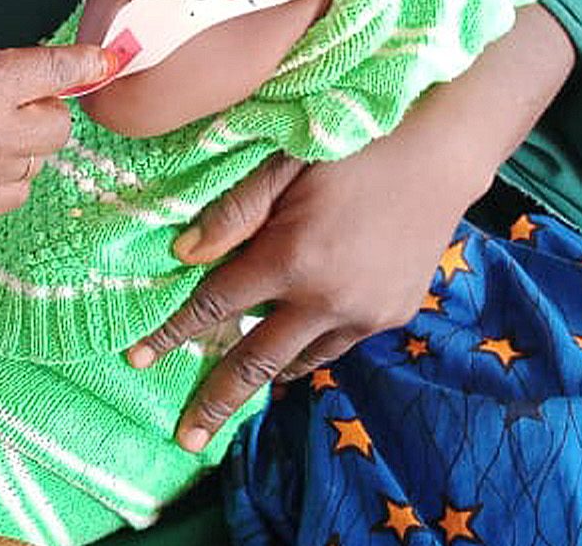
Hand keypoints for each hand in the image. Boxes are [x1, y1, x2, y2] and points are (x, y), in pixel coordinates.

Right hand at [0, 35, 109, 222]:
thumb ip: (0, 66)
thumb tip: (49, 77)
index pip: (57, 73)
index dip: (85, 65)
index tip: (102, 63)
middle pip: (57, 130)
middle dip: (43, 113)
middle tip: (13, 103)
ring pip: (34, 170)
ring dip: (19, 151)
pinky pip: (7, 198)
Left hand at [125, 6, 576, 449]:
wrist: (445, 150)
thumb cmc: (356, 144)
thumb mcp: (284, 163)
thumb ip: (235, 212)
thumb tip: (184, 255)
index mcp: (292, 258)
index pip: (216, 306)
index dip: (172, 334)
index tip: (137, 359)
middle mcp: (327, 299)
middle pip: (256, 361)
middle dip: (215, 401)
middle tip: (185, 438)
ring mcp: (365, 313)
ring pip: (302, 360)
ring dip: (267, 376)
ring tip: (236, 394)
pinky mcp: (393, 314)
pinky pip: (338, 345)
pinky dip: (310, 350)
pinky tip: (293, 349)